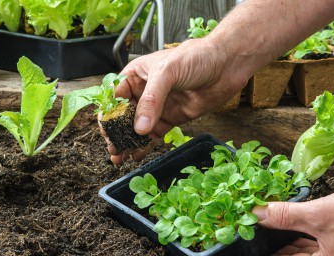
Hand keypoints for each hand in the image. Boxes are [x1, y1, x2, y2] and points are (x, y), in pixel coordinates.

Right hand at [105, 39, 249, 163]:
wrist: (226, 65)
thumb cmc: (196, 57)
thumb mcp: (168, 72)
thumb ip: (152, 100)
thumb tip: (139, 127)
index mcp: (137, 75)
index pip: (115, 96)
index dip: (108, 113)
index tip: (106, 130)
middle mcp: (145, 91)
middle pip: (124, 115)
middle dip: (116, 132)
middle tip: (112, 148)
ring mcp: (159, 106)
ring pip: (137, 128)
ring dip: (128, 142)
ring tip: (119, 156)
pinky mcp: (172, 118)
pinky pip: (154, 135)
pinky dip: (145, 146)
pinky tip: (137, 155)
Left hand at [252, 181, 333, 255]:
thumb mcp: (317, 214)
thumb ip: (285, 217)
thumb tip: (257, 214)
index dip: (275, 253)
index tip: (255, 248)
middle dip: (281, 250)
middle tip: (261, 240)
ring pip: (309, 254)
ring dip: (292, 245)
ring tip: (272, 236)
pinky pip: (319, 248)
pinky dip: (306, 241)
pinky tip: (294, 234)